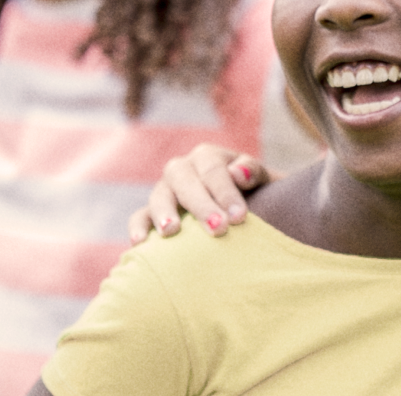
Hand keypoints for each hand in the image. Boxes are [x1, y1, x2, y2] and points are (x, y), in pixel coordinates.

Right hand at [127, 143, 270, 243]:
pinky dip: (138, 227)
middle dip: (201, 205)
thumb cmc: (256, 195)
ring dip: (164, 213)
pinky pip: (140, 217)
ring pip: (159, 195)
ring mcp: (165, 190)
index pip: (213, 170)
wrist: (247, 208)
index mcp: (208, 156)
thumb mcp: (262, 180)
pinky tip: (140, 244)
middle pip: (184, 180)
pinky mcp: (152, 213)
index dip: (226, 193)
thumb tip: (237, 173)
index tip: (239, 217)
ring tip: (171, 232)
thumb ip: (254, 172)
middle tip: (218, 228)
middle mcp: (183, 169)